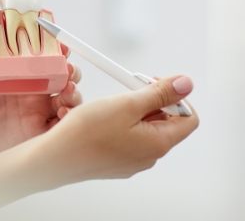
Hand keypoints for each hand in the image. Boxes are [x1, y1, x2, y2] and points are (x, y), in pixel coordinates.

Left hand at [0, 50, 82, 169]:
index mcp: (9, 74)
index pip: (33, 51)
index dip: (46, 41)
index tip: (52, 33)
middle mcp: (27, 89)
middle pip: (57, 69)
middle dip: (66, 62)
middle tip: (65, 61)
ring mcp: (37, 109)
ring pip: (66, 91)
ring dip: (72, 85)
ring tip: (67, 87)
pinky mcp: (41, 131)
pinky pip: (64, 121)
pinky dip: (71, 114)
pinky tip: (63, 111)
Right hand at [30, 75, 198, 185]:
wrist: (55, 158)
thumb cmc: (87, 133)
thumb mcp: (127, 103)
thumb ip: (159, 93)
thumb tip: (186, 84)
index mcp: (158, 143)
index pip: (189, 118)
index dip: (177, 97)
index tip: (157, 84)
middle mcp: (149, 156)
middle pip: (167, 121)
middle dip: (154, 100)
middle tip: (132, 87)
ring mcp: (132, 160)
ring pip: (146, 128)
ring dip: (136, 109)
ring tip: (115, 102)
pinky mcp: (117, 161)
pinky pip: (130, 137)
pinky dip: (123, 122)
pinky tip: (104, 116)